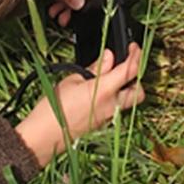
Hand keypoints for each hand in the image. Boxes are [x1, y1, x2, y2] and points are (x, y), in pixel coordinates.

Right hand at [16, 43, 144, 167]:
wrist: (45, 135)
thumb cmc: (54, 108)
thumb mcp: (72, 80)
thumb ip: (95, 68)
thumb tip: (108, 57)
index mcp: (104, 91)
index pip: (131, 70)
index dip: (136, 56)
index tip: (133, 48)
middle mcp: (112, 106)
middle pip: (138, 92)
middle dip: (136, 78)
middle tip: (126, 67)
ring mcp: (108, 118)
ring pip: (128, 102)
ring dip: (124, 89)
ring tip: (108, 79)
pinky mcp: (102, 124)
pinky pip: (115, 109)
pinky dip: (112, 99)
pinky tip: (96, 93)